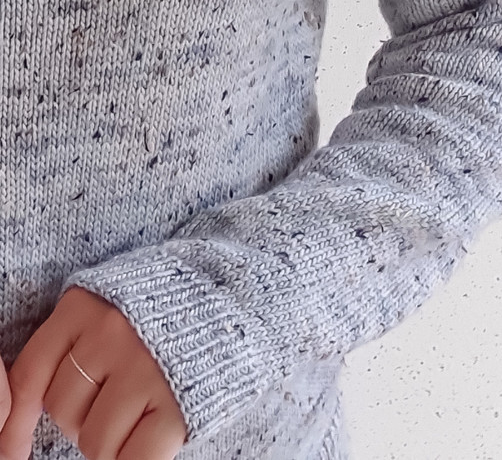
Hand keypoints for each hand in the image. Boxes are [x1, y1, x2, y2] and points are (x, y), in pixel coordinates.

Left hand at [0, 286, 187, 459]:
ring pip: (93, 441)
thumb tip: (17, 418)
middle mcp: (110, 332)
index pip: (31, 375)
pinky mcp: (177, 404)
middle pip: (62, 410)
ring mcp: (144, 367)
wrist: (243, 293)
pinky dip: (139, 457)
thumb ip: (72, 341)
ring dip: (113, 440)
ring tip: (144, 409)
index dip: (17, 423)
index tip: (15, 451)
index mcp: (85, 305)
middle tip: (120, 399)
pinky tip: (155, 434)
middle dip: (84, 418)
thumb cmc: (168, 307)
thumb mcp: (112, 303)